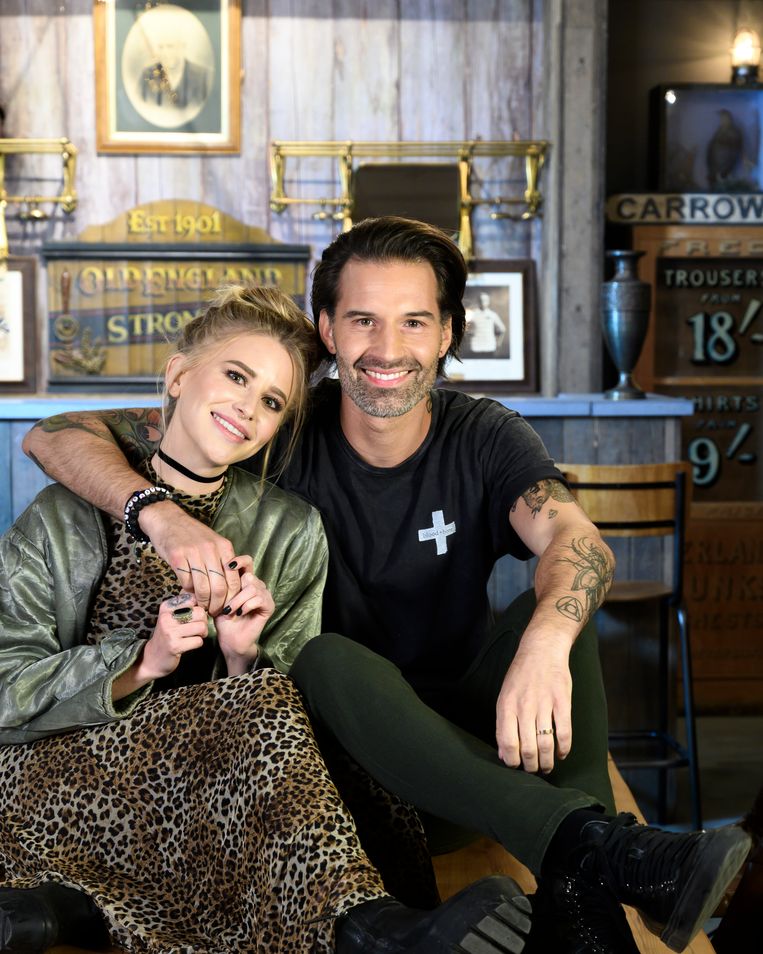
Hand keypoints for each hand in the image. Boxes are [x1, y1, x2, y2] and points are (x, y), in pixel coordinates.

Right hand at [139, 501, 240, 614]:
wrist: (167, 520)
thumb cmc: (191, 535)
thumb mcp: (213, 543)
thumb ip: (222, 561)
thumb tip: (229, 589)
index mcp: (224, 547)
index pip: (233, 579)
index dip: (231, 597)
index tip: (227, 607)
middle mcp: (211, 549)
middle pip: (219, 587)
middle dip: (217, 604)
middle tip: (214, 612)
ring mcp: (193, 553)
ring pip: (202, 587)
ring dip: (202, 602)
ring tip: (202, 607)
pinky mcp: (176, 557)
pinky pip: (186, 582)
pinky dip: (188, 591)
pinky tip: (188, 594)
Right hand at [139, 594, 208, 681]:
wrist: (152, 658)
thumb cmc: (167, 635)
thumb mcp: (171, 617)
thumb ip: (184, 606)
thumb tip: (203, 596)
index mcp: (166, 607)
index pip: (192, 599)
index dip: (198, 608)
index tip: (194, 616)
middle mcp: (167, 617)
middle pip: (200, 612)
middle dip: (203, 622)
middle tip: (198, 628)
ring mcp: (170, 632)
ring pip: (201, 627)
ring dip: (202, 634)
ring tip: (195, 636)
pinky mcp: (175, 646)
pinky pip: (198, 641)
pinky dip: (198, 643)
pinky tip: (189, 644)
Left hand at [214, 560, 273, 675]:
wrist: (231, 639)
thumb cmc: (223, 619)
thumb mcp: (217, 598)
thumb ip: (219, 584)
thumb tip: (209, 571)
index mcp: (245, 580)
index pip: (247, 561)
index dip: (239, 560)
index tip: (228, 565)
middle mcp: (257, 585)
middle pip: (249, 575)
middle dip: (234, 589)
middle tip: (225, 604)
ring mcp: (265, 595)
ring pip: (252, 588)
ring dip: (237, 600)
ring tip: (230, 611)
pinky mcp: (269, 606)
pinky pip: (258, 598)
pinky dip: (246, 606)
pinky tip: (240, 613)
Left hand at [495, 635, 572, 774]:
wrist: (542, 650)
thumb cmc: (520, 675)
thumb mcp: (505, 696)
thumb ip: (502, 725)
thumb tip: (503, 754)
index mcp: (506, 705)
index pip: (507, 743)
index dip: (512, 761)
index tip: (516, 767)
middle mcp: (524, 706)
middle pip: (527, 748)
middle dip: (530, 766)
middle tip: (533, 770)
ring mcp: (544, 704)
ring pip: (546, 744)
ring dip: (547, 762)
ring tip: (547, 767)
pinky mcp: (563, 702)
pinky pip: (564, 732)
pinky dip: (564, 748)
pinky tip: (562, 754)